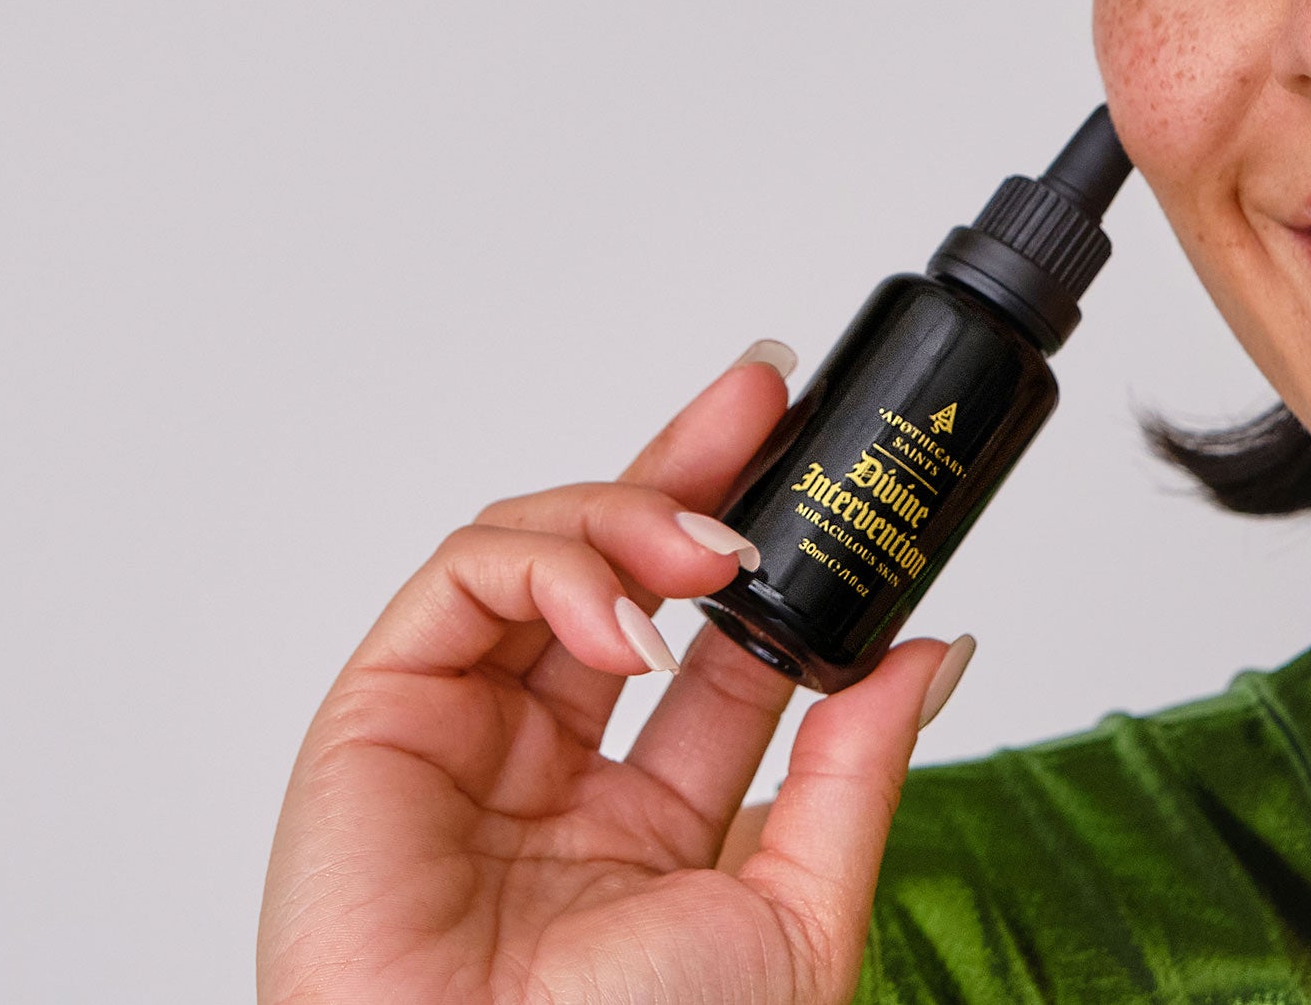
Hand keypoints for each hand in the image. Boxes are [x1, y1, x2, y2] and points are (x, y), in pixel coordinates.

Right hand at [256, 345, 964, 1004]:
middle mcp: (550, 773)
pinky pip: (458, 586)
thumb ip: (853, 772)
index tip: (820, 463)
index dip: (761, 551)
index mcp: (648, 828)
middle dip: (687, 473)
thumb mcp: (797, 912)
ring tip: (708, 547)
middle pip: (617, 574)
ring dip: (630, 516)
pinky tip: (624, 615)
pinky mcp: (380, 715)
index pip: (711, 650)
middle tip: (761, 399)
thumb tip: (930, 655)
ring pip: (532, 557)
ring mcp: (461, 739)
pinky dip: (547, 565)